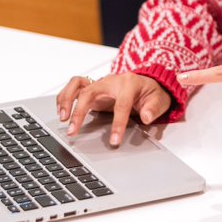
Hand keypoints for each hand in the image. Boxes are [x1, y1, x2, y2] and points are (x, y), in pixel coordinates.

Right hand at [55, 72, 171, 145]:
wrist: (147, 83)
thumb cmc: (152, 93)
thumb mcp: (160, 100)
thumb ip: (154, 108)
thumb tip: (147, 117)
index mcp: (129, 83)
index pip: (121, 104)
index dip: (118, 123)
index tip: (114, 140)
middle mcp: (111, 80)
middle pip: (90, 92)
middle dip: (80, 111)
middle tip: (73, 131)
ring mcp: (100, 82)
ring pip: (77, 84)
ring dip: (66, 100)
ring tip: (62, 119)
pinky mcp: (93, 88)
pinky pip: (74, 87)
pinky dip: (65, 97)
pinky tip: (61, 111)